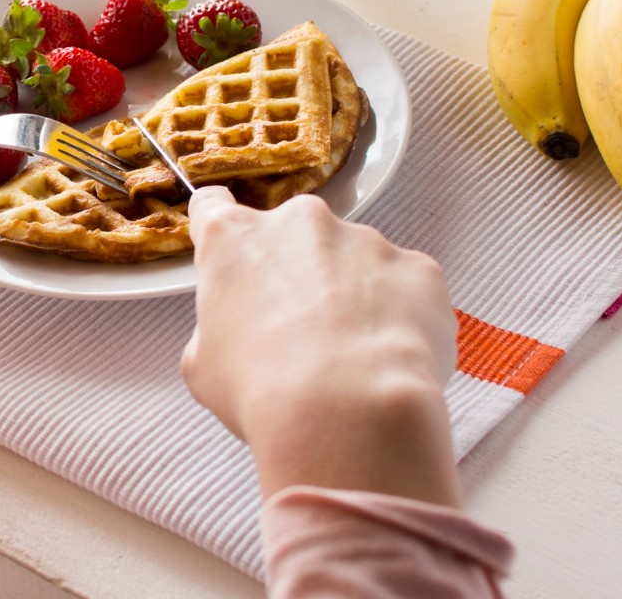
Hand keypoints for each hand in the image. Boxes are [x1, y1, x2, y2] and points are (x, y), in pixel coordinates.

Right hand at [181, 187, 461, 505]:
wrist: (348, 413)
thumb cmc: (265, 390)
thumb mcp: (204, 363)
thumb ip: (220, 325)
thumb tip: (241, 333)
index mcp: (233, 238)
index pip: (213, 207)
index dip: (224, 235)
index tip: (234, 253)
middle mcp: (298, 221)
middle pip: (294, 234)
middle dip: (299, 271)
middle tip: (300, 329)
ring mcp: (363, 240)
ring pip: (356, 261)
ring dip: (353, 294)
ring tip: (352, 356)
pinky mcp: (417, 267)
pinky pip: (407, 285)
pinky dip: (402, 314)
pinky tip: (390, 357)